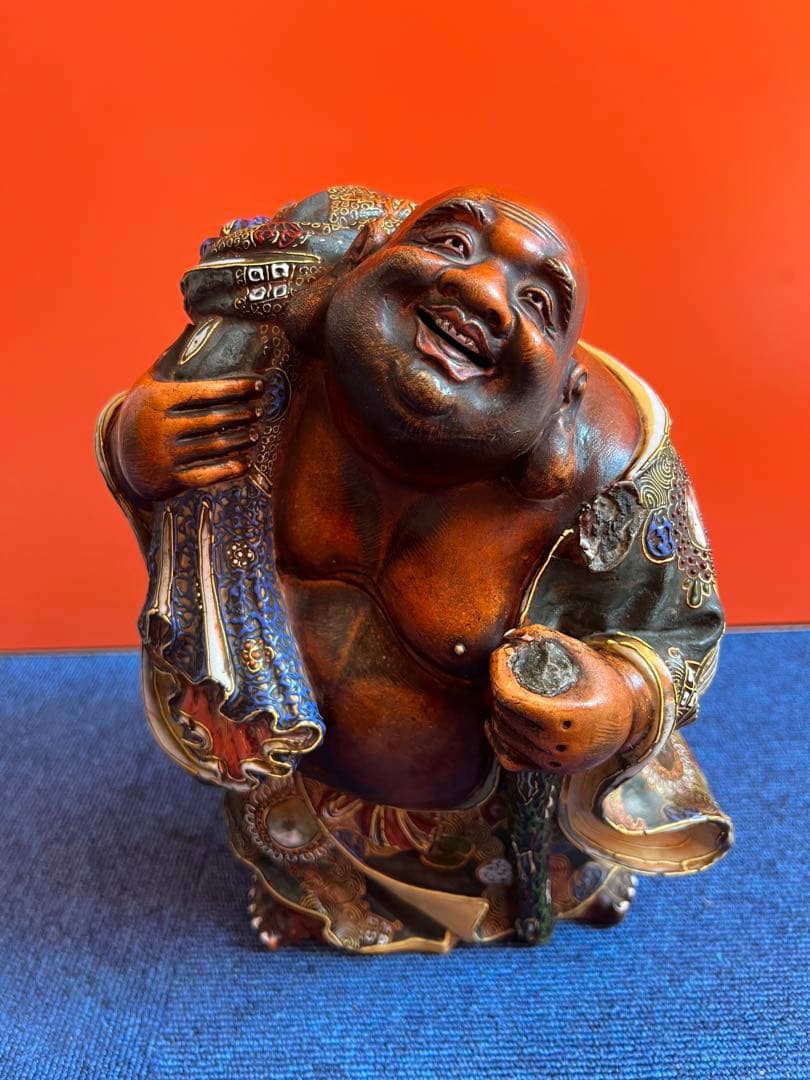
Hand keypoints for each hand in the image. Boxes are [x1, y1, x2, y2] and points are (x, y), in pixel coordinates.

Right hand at [110, 370, 264, 503]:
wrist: (120, 460)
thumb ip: (170, 359)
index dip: (235, 389)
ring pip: (213, 446)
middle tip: (259, 411)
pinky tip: (244, 462)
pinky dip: (228, 469)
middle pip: (212, 419)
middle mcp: (162, 427)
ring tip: (254, 434)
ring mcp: (167, 455)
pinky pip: (207, 474)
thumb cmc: (142, 414)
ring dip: (239, 440)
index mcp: (158, 400)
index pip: (204, 392)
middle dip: (241, 414)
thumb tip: (193, 327)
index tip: (257, 386)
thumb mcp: (147, 385)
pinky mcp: (173, 479)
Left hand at [488, 626, 646, 774]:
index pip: (510, 696)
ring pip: (503, 734)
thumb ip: (549, 638)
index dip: (497, 671)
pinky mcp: (550, 770)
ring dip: (496, 708)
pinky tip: (499, 720)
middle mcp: (558, 746)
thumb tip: (512, 634)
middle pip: (504, 713)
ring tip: (503, 687)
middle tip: (502, 666)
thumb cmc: (606, 684)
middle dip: (495, 684)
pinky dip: (497, 739)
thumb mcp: (584, 656)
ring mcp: (553, 763)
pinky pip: (509, 758)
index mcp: (566, 719)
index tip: (501, 654)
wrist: (631, 720)